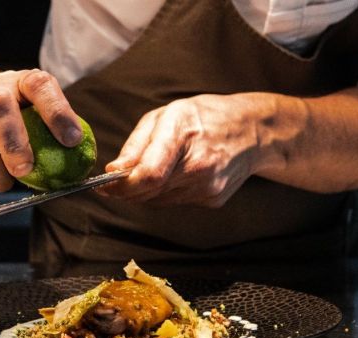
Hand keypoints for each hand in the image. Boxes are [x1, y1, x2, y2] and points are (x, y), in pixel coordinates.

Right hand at [0, 69, 82, 190]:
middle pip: (0, 113)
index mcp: (20, 80)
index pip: (41, 87)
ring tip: (7, 182)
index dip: (58, 114)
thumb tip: (77, 162)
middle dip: (15, 148)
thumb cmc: (8, 105)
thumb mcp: (32, 102)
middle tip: (26, 171)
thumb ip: (52, 126)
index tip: (72, 141)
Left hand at [97, 93, 285, 207]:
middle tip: (112, 183)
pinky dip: (164, 193)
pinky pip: (174, 202)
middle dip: (125, 190)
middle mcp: (199, 165)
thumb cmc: (205, 116)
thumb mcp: (167, 114)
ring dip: (144, 192)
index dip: (121, 185)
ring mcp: (208, 186)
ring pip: (158, 201)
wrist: (254, 131)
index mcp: (184, 135)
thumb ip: (137, 144)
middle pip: (149, 192)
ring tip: (148, 171)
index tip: (104, 185)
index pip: (149, 174)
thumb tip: (113, 171)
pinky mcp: (213, 200)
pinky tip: (175, 175)